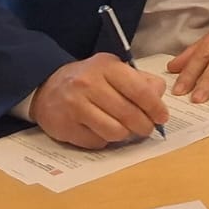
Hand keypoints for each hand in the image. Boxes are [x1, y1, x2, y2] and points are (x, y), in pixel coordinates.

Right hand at [30, 52, 169, 148]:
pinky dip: (105, 140)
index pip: (139, 89)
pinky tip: (102, 131)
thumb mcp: (113, 70)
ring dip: (126, 135)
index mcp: (106, 66)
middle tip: (147, 128)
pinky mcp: (65, 126)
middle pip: (129, 114)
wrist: (46, 87)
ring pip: (115, 131)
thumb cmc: (88, 79)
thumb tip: (159, 96)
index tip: (162, 117)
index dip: (155, 107)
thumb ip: (139, 80)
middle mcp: (88, 84)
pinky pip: (97, 142)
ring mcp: (75, 106)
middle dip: (144, 126)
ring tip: (125, 130)